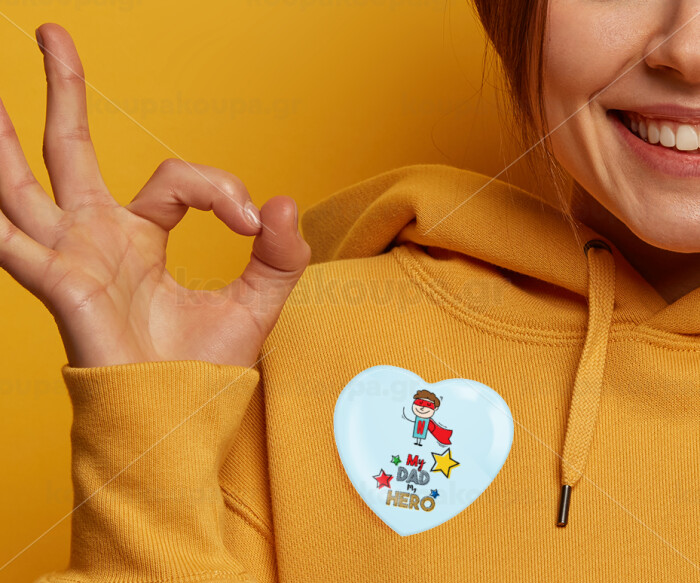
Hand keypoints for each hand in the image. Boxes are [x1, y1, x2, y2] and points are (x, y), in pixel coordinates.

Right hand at [0, 23, 310, 367]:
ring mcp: (73, 258)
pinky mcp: (62, 287)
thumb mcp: (256, 302)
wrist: (181, 414)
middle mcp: (99, 238)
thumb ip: (278, 255)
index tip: (252, 219)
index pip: (174, 178)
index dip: (217, 187)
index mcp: (142, 237)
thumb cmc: (206, 365)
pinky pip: (17, 243)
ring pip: (27, 185)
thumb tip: (284, 202)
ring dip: (3, 142)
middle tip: (53, 35)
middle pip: (73, 152)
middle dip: (64, 94)